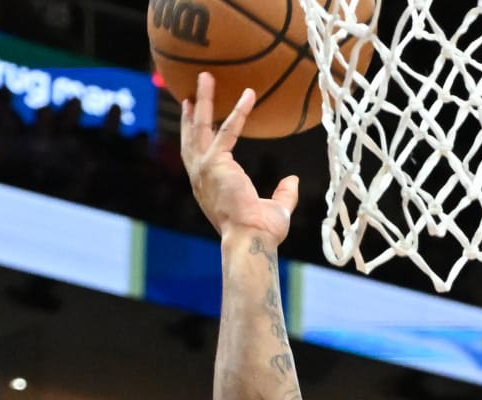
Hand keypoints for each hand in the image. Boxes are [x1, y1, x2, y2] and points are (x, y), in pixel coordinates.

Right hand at [180, 73, 298, 243]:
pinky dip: (238, 112)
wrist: (251, 240)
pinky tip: (248, 95)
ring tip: (205, 76)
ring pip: (200, 126)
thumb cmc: (261, 233)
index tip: (194, 115)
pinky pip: (227, 130)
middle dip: (191, 112)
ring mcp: (203, 169)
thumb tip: (291, 180)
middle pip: (191, 137)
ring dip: (203, 100)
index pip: (199, 154)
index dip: (197, 134)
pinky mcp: (214, 164)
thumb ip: (282, 193)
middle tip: (189, 92)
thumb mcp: (274, 209)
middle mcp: (200, 177)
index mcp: (209, 187)